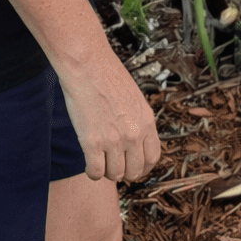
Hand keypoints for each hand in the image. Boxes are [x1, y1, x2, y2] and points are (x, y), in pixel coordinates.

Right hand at [57, 48, 162, 182]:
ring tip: (100, 160)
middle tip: (114, 165)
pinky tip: (89, 162)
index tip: (134, 166)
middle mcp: (134, 133)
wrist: (88, 66)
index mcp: (146, 120)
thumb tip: (136, 141)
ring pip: (115, 175)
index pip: (153, 157)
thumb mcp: (134, 98)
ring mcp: (114, 140)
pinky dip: (92, 172)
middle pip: (135, 171)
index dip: (143, 167)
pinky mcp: (92, 143)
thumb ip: (137, 120)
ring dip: (107, 171)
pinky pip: (96, 172)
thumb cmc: (108, 76)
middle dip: (124, 172)